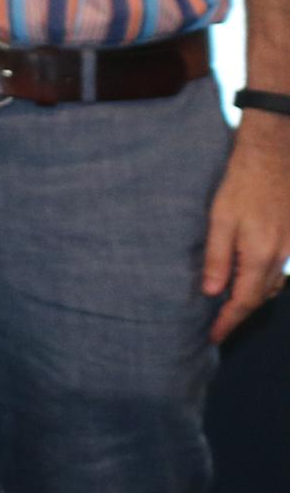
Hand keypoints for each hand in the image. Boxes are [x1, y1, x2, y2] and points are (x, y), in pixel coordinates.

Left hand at [205, 112, 289, 342]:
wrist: (276, 154)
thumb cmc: (242, 183)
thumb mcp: (219, 218)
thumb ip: (216, 257)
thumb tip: (212, 292)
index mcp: (259, 255)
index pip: (242, 301)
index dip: (227, 322)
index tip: (212, 338)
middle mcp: (280, 257)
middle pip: (259, 298)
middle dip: (239, 316)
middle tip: (217, 328)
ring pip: (272, 285)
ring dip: (252, 300)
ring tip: (230, 310)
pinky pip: (280, 270)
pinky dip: (264, 283)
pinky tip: (250, 281)